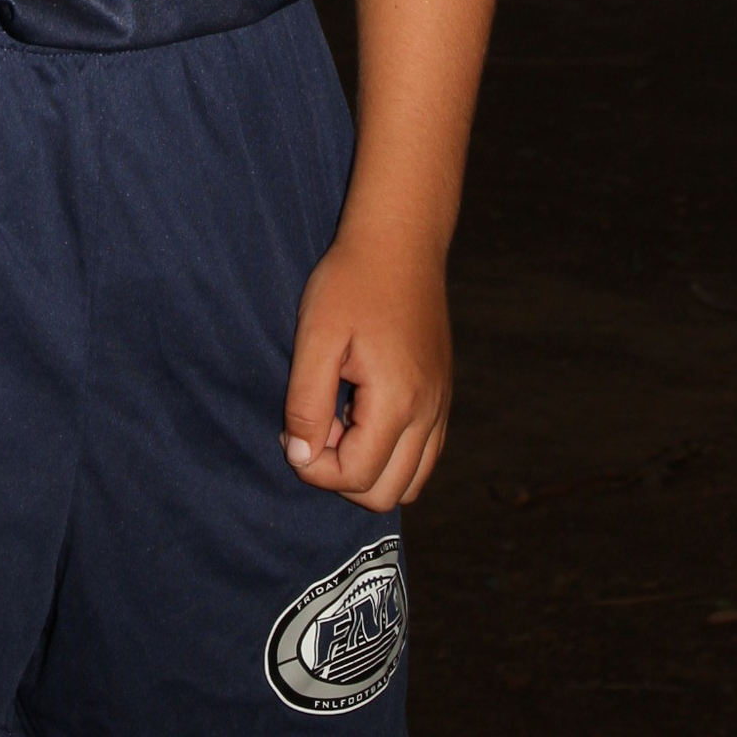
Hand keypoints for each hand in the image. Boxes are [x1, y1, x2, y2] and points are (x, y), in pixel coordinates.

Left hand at [281, 223, 451, 511]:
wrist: (399, 242)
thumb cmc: (351, 282)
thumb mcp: (315, 336)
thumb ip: (306, 403)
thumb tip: (301, 457)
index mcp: (398, 401)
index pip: (356, 476)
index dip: (315, 467)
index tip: (294, 428)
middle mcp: (429, 413)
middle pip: (386, 493)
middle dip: (342, 476)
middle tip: (316, 424)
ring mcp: (441, 406)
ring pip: (411, 481)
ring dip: (369, 470)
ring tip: (339, 421)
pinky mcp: (442, 396)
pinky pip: (424, 455)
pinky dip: (392, 456)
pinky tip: (362, 414)